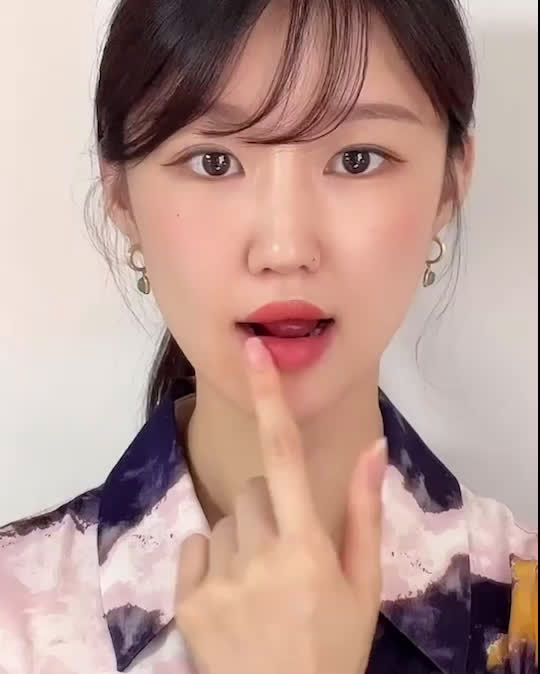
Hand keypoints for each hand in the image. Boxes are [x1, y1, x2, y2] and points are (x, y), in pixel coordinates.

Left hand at [175, 337, 386, 673]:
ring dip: (243, 539)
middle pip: (253, 489)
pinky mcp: (185, 601)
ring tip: (261, 584)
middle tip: (287, 555)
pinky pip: (195, 548)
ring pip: (226, 520)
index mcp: (306, 546)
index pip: (284, 455)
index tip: (253, 352)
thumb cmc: (335, 644)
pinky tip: (231, 598)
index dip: (270, 398)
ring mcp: (217, 578)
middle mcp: (258, 554)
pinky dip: (212, 564)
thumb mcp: (364, 584)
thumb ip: (366, 512)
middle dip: (270, 510)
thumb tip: (374, 447)